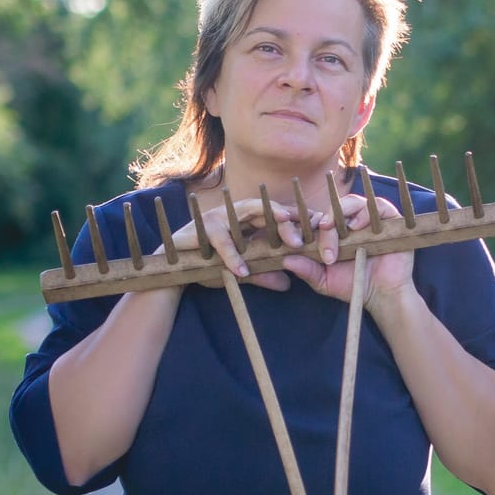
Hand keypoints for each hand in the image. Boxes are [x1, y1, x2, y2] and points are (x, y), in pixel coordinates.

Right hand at [162, 197, 313, 291]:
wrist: (170, 265)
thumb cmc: (208, 262)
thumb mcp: (242, 271)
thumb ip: (263, 274)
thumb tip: (288, 285)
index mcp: (248, 219)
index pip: (278, 215)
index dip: (299, 219)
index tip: (324, 228)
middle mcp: (236, 213)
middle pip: (269, 209)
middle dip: (292, 220)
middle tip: (313, 235)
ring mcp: (219, 217)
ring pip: (250, 214)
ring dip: (272, 227)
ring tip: (292, 245)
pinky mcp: (202, 229)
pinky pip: (221, 241)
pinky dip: (233, 256)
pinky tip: (243, 271)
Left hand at [282, 193, 415, 308]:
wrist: (382, 295)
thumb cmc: (353, 285)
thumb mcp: (325, 280)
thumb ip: (307, 270)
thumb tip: (286, 260)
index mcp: (332, 233)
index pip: (317, 217)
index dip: (306, 222)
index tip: (298, 237)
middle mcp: (349, 222)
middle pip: (333, 207)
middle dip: (326, 221)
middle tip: (325, 238)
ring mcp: (368, 219)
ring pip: (352, 201)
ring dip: (343, 212)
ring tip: (342, 230)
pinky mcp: (388, 219)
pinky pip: (377, 206)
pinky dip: (365, 212)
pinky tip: (358, 226)